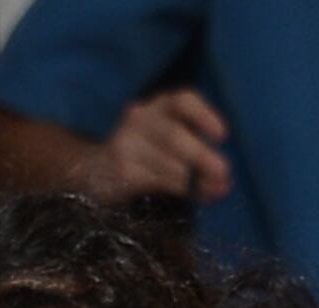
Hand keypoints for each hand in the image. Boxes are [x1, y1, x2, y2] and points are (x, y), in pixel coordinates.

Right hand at [96, 81, 227, 194]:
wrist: (95, 170)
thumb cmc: (143, 156)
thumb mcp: (165, 141)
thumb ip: (194, 152)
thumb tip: (224, 180)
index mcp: (157, 107)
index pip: (183, 101)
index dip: (204, 116)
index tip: (223, 136)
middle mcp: (140, 119)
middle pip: (174, 135)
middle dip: (202, 155)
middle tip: (224, 172)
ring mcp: (127, 144)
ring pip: (166, 162)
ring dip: (194, 179)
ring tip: (214, 190)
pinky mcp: (122, 171)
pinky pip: (155, 180)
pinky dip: (178, 189)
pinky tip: (192, 194)